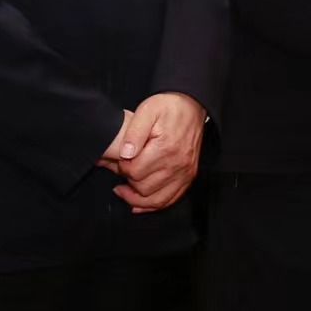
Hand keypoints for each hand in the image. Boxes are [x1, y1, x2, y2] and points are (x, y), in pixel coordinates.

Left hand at [104, 91, 204, 211]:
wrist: (191, 106)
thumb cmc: (168, 107)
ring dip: (137, 199)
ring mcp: (185, 173)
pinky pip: (171, 200)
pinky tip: (139, 203)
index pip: (135, 172)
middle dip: (128, 182)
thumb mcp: (147, 110)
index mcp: (166, 148)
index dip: (122, 168)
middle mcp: (178, 164)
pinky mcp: (188, 177)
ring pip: (156, 200)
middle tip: (120, 172)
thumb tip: (125, 155)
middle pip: (144, 188)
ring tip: (124, 191)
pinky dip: (153, 205)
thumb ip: (133, 133)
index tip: (119, 161)